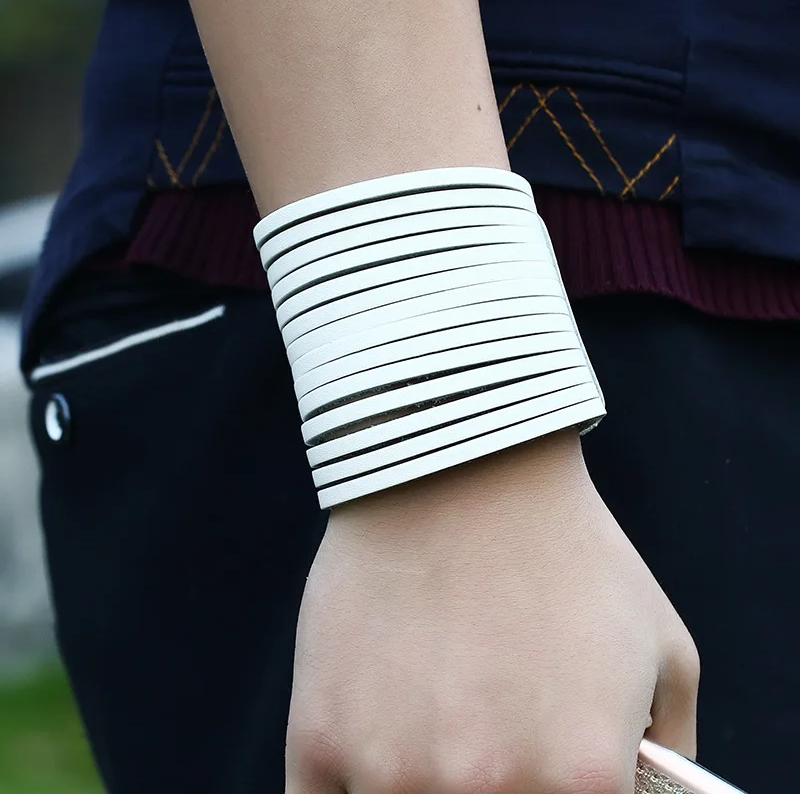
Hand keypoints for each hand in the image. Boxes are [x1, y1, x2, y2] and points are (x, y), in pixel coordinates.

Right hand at [286, 431, 699, 793]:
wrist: (457, 466)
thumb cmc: (565, 550)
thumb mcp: (663, 652)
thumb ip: (668, 759)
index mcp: (584, 779)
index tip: (537, 774)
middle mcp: (488, 791)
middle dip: (493, 792)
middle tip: (482, 745)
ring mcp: (393, 773)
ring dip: (419, 788)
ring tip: (431, 729)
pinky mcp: (319, 740)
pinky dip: (352, 790)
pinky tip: (373, 743)